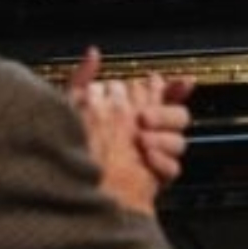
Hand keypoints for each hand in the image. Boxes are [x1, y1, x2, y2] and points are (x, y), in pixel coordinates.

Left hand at [66, 47, 194, 213]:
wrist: (74, 195)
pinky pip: (174, 166)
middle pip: (177, 112)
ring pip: (179, 138)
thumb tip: (93, 53)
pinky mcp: (156, 177)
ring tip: (141, 141)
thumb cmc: (68, 151)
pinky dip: (162, 161)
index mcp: (127, 109)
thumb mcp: (68, 108)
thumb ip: (83, 80)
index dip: (167, 86)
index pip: (159, 91)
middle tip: (142, 119)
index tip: (164, 83)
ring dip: (163, 137)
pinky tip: (147, 158)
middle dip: (163, 113)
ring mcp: (153, 154)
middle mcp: (144, 130)